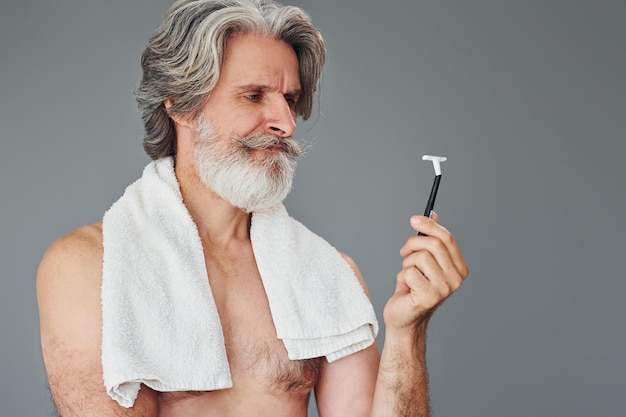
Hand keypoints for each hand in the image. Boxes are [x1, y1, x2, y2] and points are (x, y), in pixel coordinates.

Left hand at [383, 213, 468, 332]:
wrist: (404, 318)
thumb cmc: (413, 288)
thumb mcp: (422, 259)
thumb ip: (430, 239)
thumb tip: (433, 214)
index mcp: (459, 268)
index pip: (447, 238)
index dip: (429, 225)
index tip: (413, 219)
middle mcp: (456, 279)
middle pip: (434, 244)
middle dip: (413, 244)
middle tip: (404, 252)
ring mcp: (444, 289)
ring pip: (420, 257)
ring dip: (407, 264)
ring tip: (408, 276)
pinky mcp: (429, 297)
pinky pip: (409, 272)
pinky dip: (402, 276)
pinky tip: (406, 287)